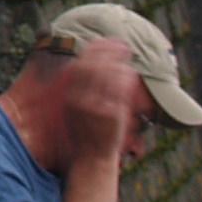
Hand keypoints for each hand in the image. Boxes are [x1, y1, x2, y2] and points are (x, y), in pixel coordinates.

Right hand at [57, 40, 145, 171]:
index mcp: (70, 98)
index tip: (101, 42)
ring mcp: (97, 108)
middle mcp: (81, 101)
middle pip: (94, 67)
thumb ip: (77, 91)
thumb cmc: (84, 135)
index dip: (91, 51)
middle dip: (107, 51)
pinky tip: (130, 72)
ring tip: (126, 54)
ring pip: (108, 76)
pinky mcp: (112, 116)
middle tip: (119, 42)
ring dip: (119, 62)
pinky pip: (120, 90)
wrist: (92, 160)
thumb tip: (82, 68)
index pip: (80, 67)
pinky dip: (126, 77)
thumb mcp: (72, 111)